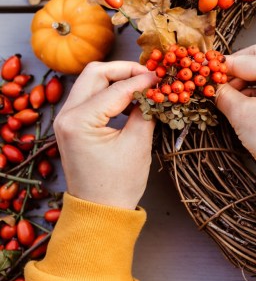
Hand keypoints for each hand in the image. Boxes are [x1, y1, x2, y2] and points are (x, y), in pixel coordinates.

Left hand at [54, 61, 156, 209]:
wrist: (99, 210)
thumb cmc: (119, 183)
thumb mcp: (138, 144)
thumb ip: (146, 110)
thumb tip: (155, 88)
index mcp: (79, 120)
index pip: (116, 88)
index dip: (142, 80)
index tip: (163, 77)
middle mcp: (66, 115)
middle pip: (95, 73)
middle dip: (125, 70)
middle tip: (150, 74)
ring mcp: (66, 119)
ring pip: (91, 81)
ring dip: (117, 79)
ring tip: (143, 85)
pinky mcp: (72, 124)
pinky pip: (91, 96)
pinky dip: (110, 92)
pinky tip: (131, 99)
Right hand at [215, 43, 255, 192]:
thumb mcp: (242, 114)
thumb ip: (223, 95)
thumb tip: (212, 87)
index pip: (244, 60)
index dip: (221, 68)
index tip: (203, 73)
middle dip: (235, 70)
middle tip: (217, 83)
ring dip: (245, 82)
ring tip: (227, 98)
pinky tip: (242, 105)